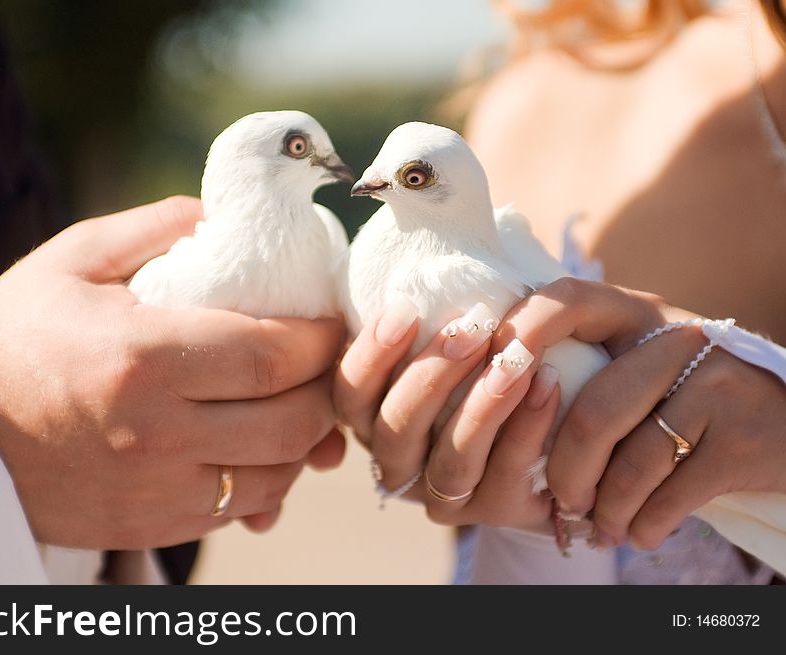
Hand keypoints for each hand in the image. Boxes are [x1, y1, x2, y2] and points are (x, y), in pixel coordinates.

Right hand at [0, 196, 345, 548]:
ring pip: (277, 475)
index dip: (321, 339)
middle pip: (291, 422)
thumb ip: (155, 228)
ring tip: (297, 401)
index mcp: (143, 358)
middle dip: (326, 389)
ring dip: (306, 438)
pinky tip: (260, 447)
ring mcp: (156, 490)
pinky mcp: (149, 525)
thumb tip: (224, 215)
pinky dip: (268, 479)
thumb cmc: (13, 337)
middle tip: (322, 362)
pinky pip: (238, 511)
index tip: (328, 321)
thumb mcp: (71, 261)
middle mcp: (157, 434)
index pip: (274, 356)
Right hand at [334, 298, 561, 530]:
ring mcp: (445, 493)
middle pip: (394, 430)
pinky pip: (504, 478)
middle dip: (431, 377)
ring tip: (518, 357)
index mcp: (374, 415)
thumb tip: (424, 256)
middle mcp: (399, 460)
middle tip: (472, 328)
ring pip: (449, 462)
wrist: (558, 420)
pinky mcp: (495, 511)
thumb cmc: (492, 356)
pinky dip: (526, 429)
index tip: (405, 308)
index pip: (349, 394)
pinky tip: (549, 385)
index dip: (370, 356)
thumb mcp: (456, 335)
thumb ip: (432, 314)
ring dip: (482, 408)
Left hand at [491, 277, 785, 548]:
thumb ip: (577, 365)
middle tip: (562, 502)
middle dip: (566, 473)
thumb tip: (485, 401)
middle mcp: (677, 337)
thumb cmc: (683, 400)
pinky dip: (644, 526)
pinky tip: (640, 532)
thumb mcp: (634, 364)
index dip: (518, 337)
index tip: (490, 384)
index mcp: (635, 313)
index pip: (564, 302)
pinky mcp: (747, 438)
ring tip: (601, 526)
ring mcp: (717, 385)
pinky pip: (671, 496)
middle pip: (592, 413)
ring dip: (606, 511)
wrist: (785, 426)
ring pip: (631, 464)